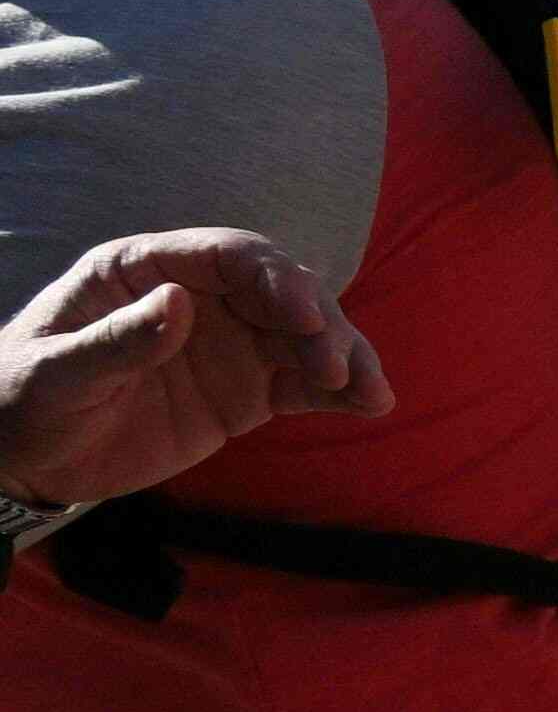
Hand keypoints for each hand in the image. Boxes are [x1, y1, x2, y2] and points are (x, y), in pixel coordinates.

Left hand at [0, 231, 389, 504]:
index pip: (225, 256)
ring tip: (369, 394)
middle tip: (336, 371)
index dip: (273, 278)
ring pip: (303, 336)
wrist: (26, 455)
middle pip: (279, 292)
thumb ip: (118, 339)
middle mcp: (196, 297)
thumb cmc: (25, 399)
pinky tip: (369, 406)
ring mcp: (226, 344)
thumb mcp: (59, 372)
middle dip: (319, 324)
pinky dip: (339, 393)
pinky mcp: (245, 391)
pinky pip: (302, 384)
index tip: (305, 316)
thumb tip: (179, 303)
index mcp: (144, 271)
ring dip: (344, 357)